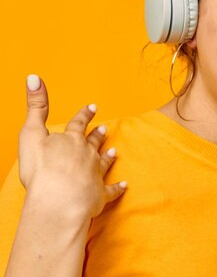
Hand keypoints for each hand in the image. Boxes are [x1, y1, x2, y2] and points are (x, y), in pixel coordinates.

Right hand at [18, 75, 126, 220]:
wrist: (59, 200)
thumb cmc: (42, 169)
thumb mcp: (32, 133)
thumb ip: (35, 107)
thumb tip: (34, 76)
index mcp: (71, 140)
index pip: (78, 123)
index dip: (84, 115)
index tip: (93, 107)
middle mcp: (86, 154)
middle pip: (93, 142)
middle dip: (97, 135)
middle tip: (105, 129)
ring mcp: (95, 174)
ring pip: (103, 162)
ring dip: (108, 156)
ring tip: (114, 151)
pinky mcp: (100, 195)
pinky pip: (111, 190)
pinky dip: (117, 188)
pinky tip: (124, 186)